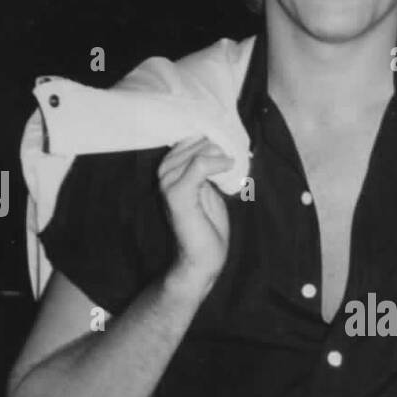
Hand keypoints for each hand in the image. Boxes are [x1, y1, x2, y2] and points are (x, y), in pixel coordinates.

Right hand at [158, 136, 233, 291]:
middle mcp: (163, 175)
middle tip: (233, 153)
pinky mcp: (178, 195)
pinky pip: (200, 165)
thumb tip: (216, 146)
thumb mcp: (207, 190)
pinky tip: (230, 166)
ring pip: (196, 152)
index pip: (187, 139)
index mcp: (168, 171)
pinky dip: (218, 163)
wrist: (202, 258)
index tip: (228, 141)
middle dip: (216, 145)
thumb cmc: (206, 226)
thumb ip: (205, 169)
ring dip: (219, 154)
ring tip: (231, 163)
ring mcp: (168, 185)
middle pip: (193, 142)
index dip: (209, 138)